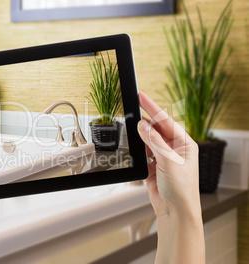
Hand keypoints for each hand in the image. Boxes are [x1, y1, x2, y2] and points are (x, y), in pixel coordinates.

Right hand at [137, 91, 199, 218]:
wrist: (175, 211)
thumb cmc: (181, 189)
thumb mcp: (168, 161)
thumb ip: (154, 142)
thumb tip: (142, 125)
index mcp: (185, 144)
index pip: (166, 121)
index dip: (152, 107)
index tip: (141, 96)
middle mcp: (175, 149)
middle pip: (157, 128)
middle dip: (144, 120)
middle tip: (131, 108)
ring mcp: (164, 157)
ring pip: (148, 140)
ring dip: (140, 135)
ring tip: (130, 127)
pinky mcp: (153, 166)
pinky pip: (143, 152)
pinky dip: (137, 148)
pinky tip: (133, 144)